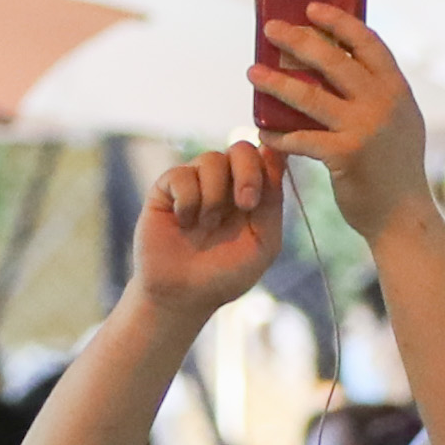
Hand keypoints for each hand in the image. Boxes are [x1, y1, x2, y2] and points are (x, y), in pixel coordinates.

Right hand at [133, 142, 290, 321]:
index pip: (266, 157)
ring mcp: (195, 182)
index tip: (270, 175)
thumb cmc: (226, 273)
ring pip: (211, 160)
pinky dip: (188, 201)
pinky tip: (185, 222)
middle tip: (246, 204)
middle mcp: (225, 182)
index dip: (270, 158)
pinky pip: (182, 175)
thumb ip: (273, 202)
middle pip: (241, 149)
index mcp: (252, 192)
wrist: (183, 295)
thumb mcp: (264, 242)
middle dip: (248, 172)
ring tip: (208, 224)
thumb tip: (278, 156)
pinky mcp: (166, 188)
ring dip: (215, 195)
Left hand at [251, 5, 429, 240]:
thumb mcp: (399, 122)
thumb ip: (378, 93)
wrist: (404, 216)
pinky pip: (302, 139)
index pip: (367, 43)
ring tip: (252, 72)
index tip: (311, 8)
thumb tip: (339, 60)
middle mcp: (384, 103)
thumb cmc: (394, 168)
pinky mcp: (346, 156)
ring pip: (310, 97)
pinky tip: (263, 133)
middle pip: (334, 61)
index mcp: (397, 89)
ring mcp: (365, 128)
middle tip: (270, 29)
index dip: (338, 22)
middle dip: (298, 40)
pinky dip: (280, 136)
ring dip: (277, 83)